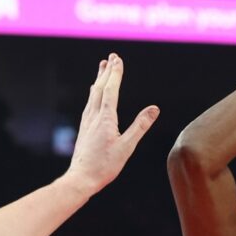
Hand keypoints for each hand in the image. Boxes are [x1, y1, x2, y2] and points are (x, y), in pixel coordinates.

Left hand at [65, 53, 159, 194]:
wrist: (80, 179)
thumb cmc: (104, 166)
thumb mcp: (127, 147)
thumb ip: (140, 126)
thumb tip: (154, 109)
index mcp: (105, 119)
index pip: (111, 90)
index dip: (115, 74)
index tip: (118, 59)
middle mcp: (93, 117)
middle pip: (99, 88)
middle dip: (106, 71)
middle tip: (111, 57)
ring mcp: (87, 122)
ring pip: (92, 95)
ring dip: (98, 80)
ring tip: (101, 69)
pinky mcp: (84, 129)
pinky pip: (89, 104)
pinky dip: (94, 94)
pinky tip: (94, 96)